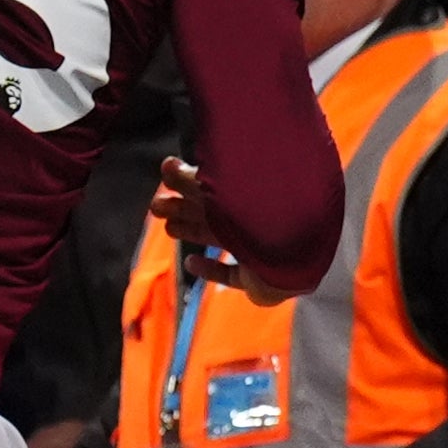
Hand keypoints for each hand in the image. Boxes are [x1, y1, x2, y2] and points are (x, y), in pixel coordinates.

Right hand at [150, 158, 297, 305]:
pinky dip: (210, 269)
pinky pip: (232, 275)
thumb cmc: (257, 207)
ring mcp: (260, 252)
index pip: (218, 190)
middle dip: (184, 210)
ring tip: (169, 228)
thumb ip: (190, 178)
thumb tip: (166, 165)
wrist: (290, 245)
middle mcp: (260, 222)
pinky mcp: (259, 281)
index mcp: (256, 195)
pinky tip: (191, 261)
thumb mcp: (218, 186)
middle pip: (215, 215)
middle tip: (157, 208)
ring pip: (219, 240)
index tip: (167, 186)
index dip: (189, 187)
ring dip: (192, 232)